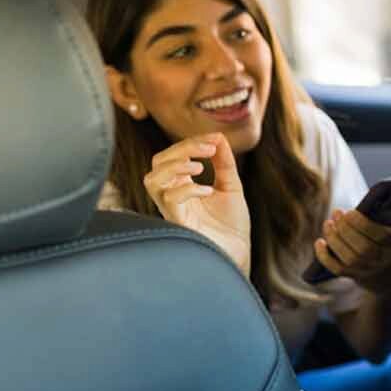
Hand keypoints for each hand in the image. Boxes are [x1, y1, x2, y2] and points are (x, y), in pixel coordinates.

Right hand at [143, 133, 250, 275]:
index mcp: (181, 185)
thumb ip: (224, 163)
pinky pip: (170, 200)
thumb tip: (219, 136)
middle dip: (182, 149)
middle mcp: (171, 196)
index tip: (215, 139)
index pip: (173, 156)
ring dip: (175, 167)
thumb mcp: (231, 186)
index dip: (191, 143)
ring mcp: (172, 210)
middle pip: (158, 162)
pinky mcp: (178, 224)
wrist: (238, 253)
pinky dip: (188, 190)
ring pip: (152, 180)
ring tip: (200, 168)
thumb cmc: (231, 225)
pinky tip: (208, 192)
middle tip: (209, 149)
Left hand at [312, 208, 390, 291]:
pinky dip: (325, 257)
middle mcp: (383, 259)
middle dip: (346, 229)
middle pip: (363, 248)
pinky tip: (320, 242)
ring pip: (348, 258)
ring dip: (334, 239)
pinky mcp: (355, 276)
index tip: (350, 212)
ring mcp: (369, 270)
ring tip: (327, 223)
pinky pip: (337, 269)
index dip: (362, 224)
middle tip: (336, 212)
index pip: (380, 235)